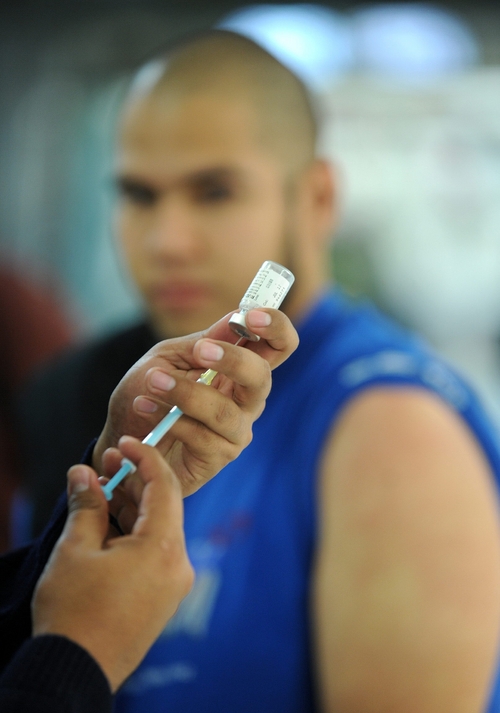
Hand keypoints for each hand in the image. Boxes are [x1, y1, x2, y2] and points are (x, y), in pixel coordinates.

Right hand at [32, 437, 193, 692]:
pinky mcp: (163, 597)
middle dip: (135, 480)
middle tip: (108, 461)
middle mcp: (178, 564)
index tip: (125, 442)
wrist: (76, 670)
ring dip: (132, 506)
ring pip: (158, 528)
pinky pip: (155, 551)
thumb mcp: (75, 549)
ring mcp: (174, 583)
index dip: (145, 457)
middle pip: (163, 506)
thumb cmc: (74, 611)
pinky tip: (108, 520)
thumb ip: (86, 504)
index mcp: (163, 549)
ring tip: (102, 487)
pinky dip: (134, 532)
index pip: (164, 487)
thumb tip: (83, 473)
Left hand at [93, 309, 297, 499]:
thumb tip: (237, 315)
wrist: (123, 432)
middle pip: (262, 377)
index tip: (251, 316)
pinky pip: (201, 437)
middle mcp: (247, 400)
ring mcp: (236, 430)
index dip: (276, 327)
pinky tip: (144, 405)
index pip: (279, 345)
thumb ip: (201, 341)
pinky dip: (169, 419)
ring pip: (225, 412)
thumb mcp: (169, 357)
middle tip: (199, 350)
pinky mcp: (217, 457)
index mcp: (241, 369)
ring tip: (153, 382)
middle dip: (233, 360)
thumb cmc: (150, 391)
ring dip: (186, 393)